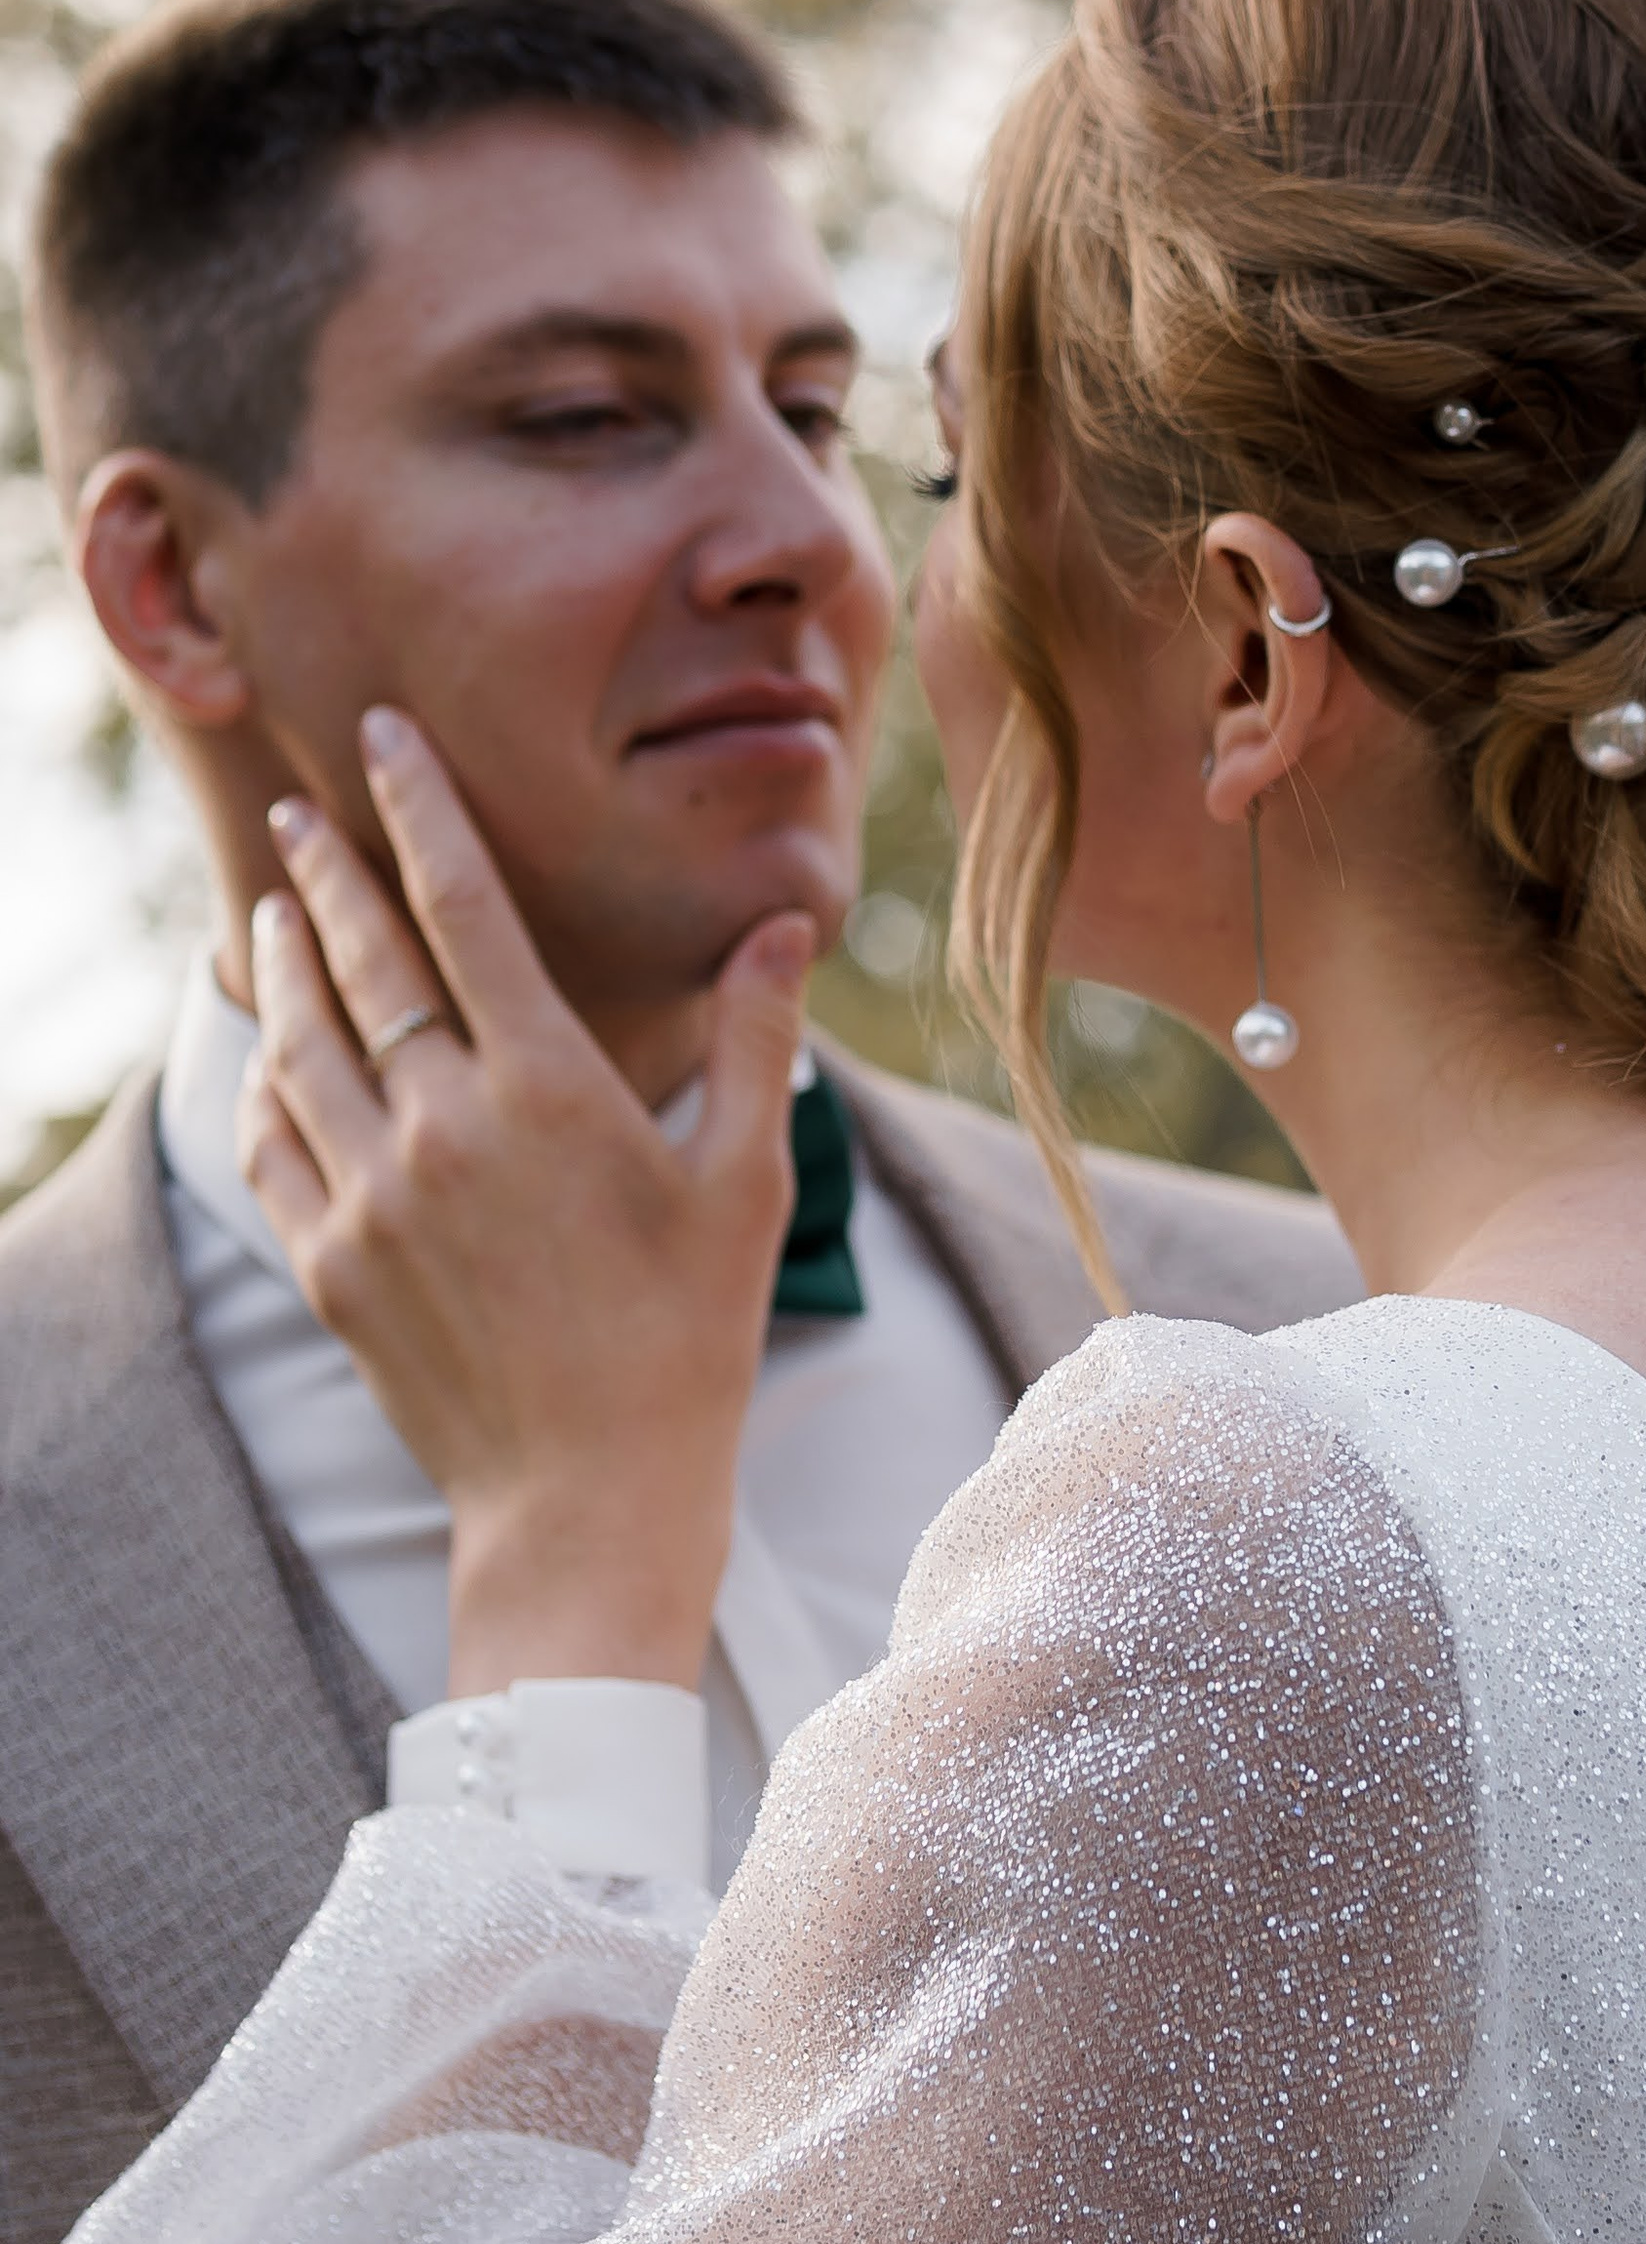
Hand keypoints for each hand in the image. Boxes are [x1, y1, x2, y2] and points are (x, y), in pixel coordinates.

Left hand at [247, 705, 811, 1693]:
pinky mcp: (330, 1263)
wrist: (587, 1500)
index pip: (463, 910)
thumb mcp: (744, 1185)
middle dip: (324, 871)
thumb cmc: (688, 1340)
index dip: (418, 812)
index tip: (379, 743)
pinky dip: (266, 1082)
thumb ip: (752, 1041)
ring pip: (299, 1043)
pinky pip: (275, 1142)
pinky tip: (273, 1056)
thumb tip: (780, 928)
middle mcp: (442, 1127)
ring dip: (282, 966)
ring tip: (272, 916)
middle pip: (360, 960)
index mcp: (548, 1091)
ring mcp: (372, 1196)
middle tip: (295, 810)